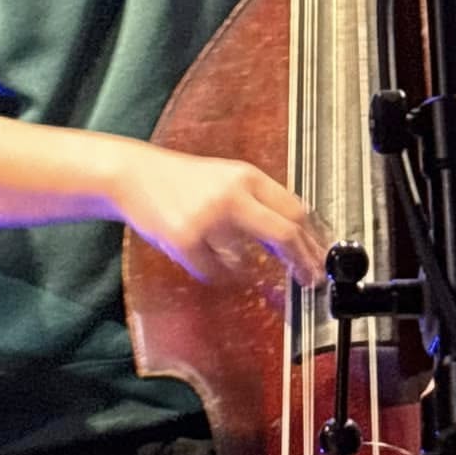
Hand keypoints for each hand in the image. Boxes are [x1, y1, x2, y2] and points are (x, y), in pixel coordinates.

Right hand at [113, 142, 327, 287]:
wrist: (134, 174)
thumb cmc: (182, 180)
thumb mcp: (227, 178)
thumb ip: (259, 200)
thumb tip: (296, 234)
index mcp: (247, 176)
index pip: (295, 210)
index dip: (313, 239)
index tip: (320, 257)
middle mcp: (232, 195)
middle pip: (284, 233)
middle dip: (303, 261)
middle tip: (310, 279)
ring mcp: (208, 218)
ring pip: (247, 259)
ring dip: (251, 269)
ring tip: (243, 265)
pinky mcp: (185, 239)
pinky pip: (215, 271)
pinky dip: (219, 274)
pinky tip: (212, 264)